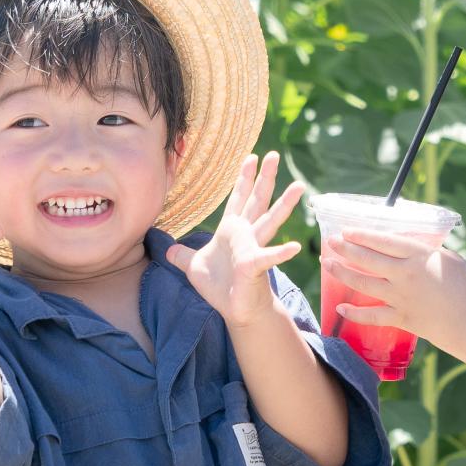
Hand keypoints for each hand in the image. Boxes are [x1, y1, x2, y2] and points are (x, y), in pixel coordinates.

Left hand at [165, 151, 304, 328]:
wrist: (238, 311)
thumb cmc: (220, 288)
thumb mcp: (195, 268)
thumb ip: (182, 256)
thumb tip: (167, 249)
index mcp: (232, 231)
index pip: (238, 199)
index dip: (243, 178)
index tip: (250, 157)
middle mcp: (246, 235)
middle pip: (257, 200)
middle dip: (265, 177)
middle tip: (273, 155)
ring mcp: (253, 248)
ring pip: (270, 220)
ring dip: (284, 203)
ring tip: (298, 186)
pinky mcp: (255, 266)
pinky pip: (268, 258)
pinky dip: (281, 253)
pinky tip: (294, 247)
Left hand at [322, 229, 465, 353]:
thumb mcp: (448, 257)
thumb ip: (425, 251)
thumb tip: (405, 245)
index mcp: (418, 256)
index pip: (383, 241)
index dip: (362, 235)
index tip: (346, 230)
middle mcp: (405, 275)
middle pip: (368, 259)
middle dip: (345, 249)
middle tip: (330, 242)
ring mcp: (401, 298)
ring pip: (364, 284)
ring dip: (343, 273)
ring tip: (328, 264)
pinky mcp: (401, 319)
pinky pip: (372, 316)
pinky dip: (355, 314)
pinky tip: (341, 308)